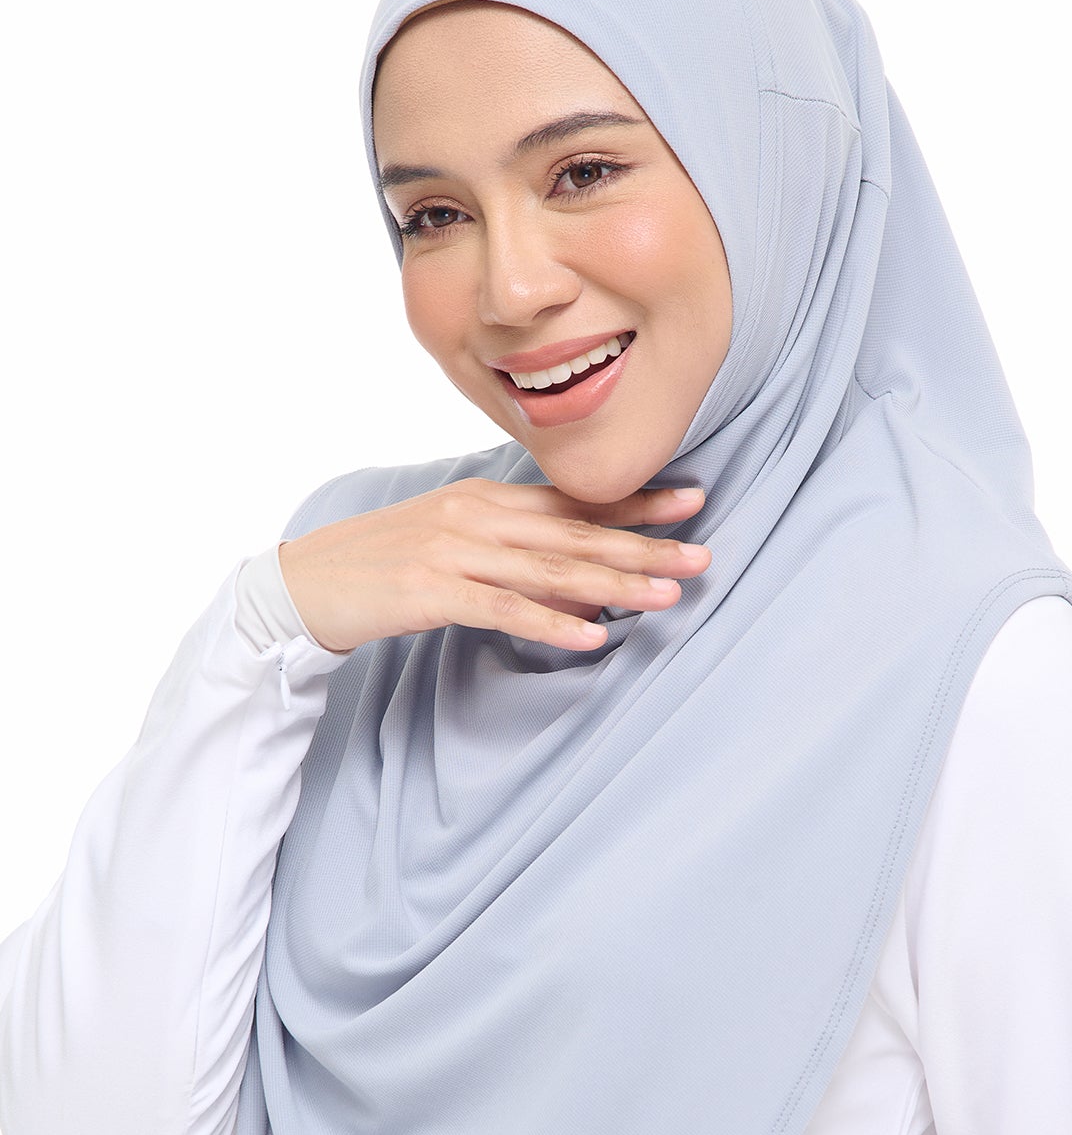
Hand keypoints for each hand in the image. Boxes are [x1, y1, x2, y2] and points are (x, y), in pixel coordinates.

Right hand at [277, 478, 710, 654]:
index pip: (574, 501)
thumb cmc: (385, 566)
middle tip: (702, 554)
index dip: (635, 504)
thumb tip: (583, 581)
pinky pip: (504, 609)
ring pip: (551, 569)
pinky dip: (552, 623)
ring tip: (666, 596)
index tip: (693, 502)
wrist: (306, 584)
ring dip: (614, 584)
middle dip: (644, 545)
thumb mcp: (455, 544)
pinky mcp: (431, 590)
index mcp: (487, 497)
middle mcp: (478, 515)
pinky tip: (592, 636)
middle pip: (575, 533)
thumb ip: (516, 555)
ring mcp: (454, 550)